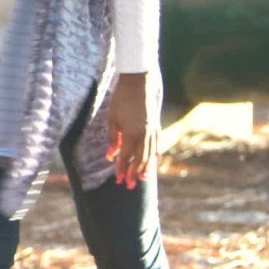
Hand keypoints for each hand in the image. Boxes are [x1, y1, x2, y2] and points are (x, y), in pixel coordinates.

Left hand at [105, 72, 158, 190]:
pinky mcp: (157, 126)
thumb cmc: (121, 99)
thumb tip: (110, 156)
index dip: (122, 169)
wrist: (138, 83)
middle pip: (140, 160)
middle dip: (134, 174)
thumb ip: (113, 139)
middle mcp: (144, 135)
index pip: (126, 157)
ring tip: (143, 179)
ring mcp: (153, 131)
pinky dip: (155, 156)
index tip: (118, 180)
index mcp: (131, 133)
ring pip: (150, 155)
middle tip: (129, 185)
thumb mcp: (112, 119)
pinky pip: (157, 145)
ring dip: (146, 168)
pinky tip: (153, 162)